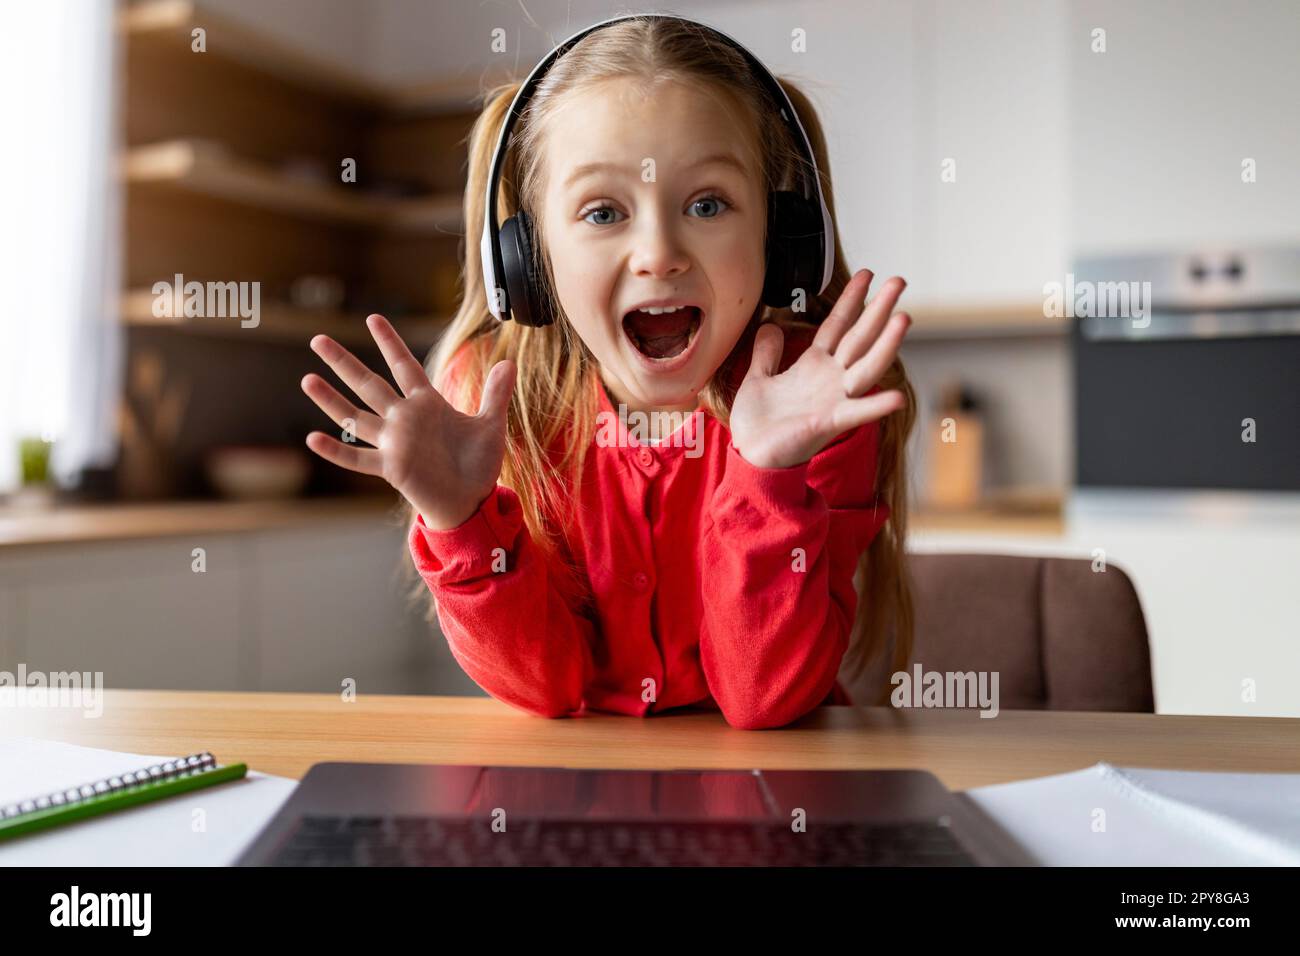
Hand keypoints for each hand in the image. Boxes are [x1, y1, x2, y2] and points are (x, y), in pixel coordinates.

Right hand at [301, 314, 515, 529]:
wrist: (472, 500)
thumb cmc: (477, 464)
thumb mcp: (490, 425)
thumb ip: (495, 394)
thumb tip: (509, 362)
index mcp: (426, 404)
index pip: (404, 366)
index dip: (390, 343)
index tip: (373, 318)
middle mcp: (404, 419)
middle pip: (369, 384)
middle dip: (344, 362)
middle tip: (318, 339)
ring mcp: (394, 443)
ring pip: (355, 417)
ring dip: (332, 400)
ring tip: (307, 379)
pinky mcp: (391, 468)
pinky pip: (358, 458)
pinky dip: (336, 450)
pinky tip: (313, 438)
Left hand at [729, 269, 910, 469]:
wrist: (751, 458)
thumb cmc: (758, 423)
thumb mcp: (757, 379)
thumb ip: (767, 354)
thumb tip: (770, 325)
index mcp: (813, 366)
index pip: (838, 325)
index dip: (852, 299)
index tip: (868, 274)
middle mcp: (830, 379)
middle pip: (860, 337)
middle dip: (880, 309)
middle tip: (901, 281)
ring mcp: (834, 400)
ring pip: (866, 367)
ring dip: (886, 345)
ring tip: (904, 318)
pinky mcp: (828, 423)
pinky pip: (856, 413)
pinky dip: (875, 406)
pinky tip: (896, 397)